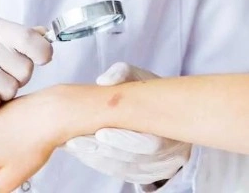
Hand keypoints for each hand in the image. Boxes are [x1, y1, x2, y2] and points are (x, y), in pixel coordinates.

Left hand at [63, 63, 190, 184]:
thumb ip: (122, 73)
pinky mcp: (149, 175)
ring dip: (98, 160)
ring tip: (73, 146)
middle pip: (136, 161)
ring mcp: (162, 168)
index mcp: (175, 130)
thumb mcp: (139, 76)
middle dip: (105, 152)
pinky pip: (124, 174)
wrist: (160, 108)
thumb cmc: (148, 90)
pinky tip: (83, 153)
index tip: (100, 133)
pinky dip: (101, 164)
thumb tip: (103, 81)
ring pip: (126, 171)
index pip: (152, 145)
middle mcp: (173, 154)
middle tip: (76, 143)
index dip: (124, 141)